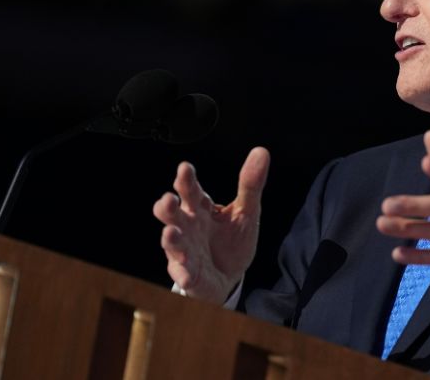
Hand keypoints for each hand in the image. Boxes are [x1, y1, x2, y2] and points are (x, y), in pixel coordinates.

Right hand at [152, 147, 268, 301]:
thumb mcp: (246, 211)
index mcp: (201, 208)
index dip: (187, 180)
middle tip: (168, 199)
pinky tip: (187, 274)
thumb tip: (261, 152)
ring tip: (170, 232)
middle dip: (167, 207)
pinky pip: (183, 273)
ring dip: (170, 238)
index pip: (192, 191)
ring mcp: (185, 250)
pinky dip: (183, 273)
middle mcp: (188, 227)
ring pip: (172, 243)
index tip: (185, 168)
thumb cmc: (231, 241)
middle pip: (174, 214)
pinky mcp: (188, 273)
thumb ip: (250, 184)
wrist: (230, 277)